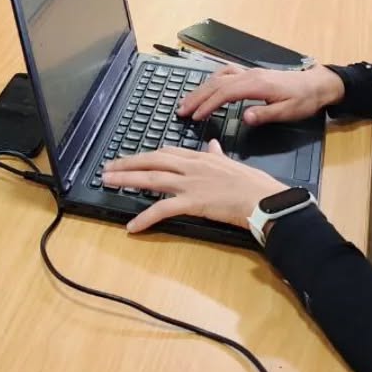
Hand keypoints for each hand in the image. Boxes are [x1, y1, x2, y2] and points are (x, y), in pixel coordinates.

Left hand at [102, 141, 287, 233]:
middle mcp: (191, 166)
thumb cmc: (252, 183)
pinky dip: (145, 217)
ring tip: (109, 182)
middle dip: (127, 164)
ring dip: (127, 180)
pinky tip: (132, 227)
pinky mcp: (193, 202)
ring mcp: (190, 184)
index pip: (165, 152)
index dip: (145, 155)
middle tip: (107, 168)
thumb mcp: (231, 162)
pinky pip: (163, 209)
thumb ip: (217, 154)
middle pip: (152, 161)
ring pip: (152, 179)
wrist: (263, 198)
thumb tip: (213, 145)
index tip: (130, 158)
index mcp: (200, 157)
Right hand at [177, 64, 343, 125]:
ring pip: (218, 77)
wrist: (317, 84)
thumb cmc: (304, 99)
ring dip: (201, 88)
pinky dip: (212, 80)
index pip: (225, 93)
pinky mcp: (251, 74)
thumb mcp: (288, 112)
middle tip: (181, 110)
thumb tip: (244, 117)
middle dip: (197, 96)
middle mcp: (249, 75)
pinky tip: (207, 88)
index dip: (207, 104)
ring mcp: (249, 72)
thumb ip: (265, 115)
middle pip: (216, 83)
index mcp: (256, 85)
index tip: (195, 116)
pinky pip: (226, 73)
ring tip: (188, 101)